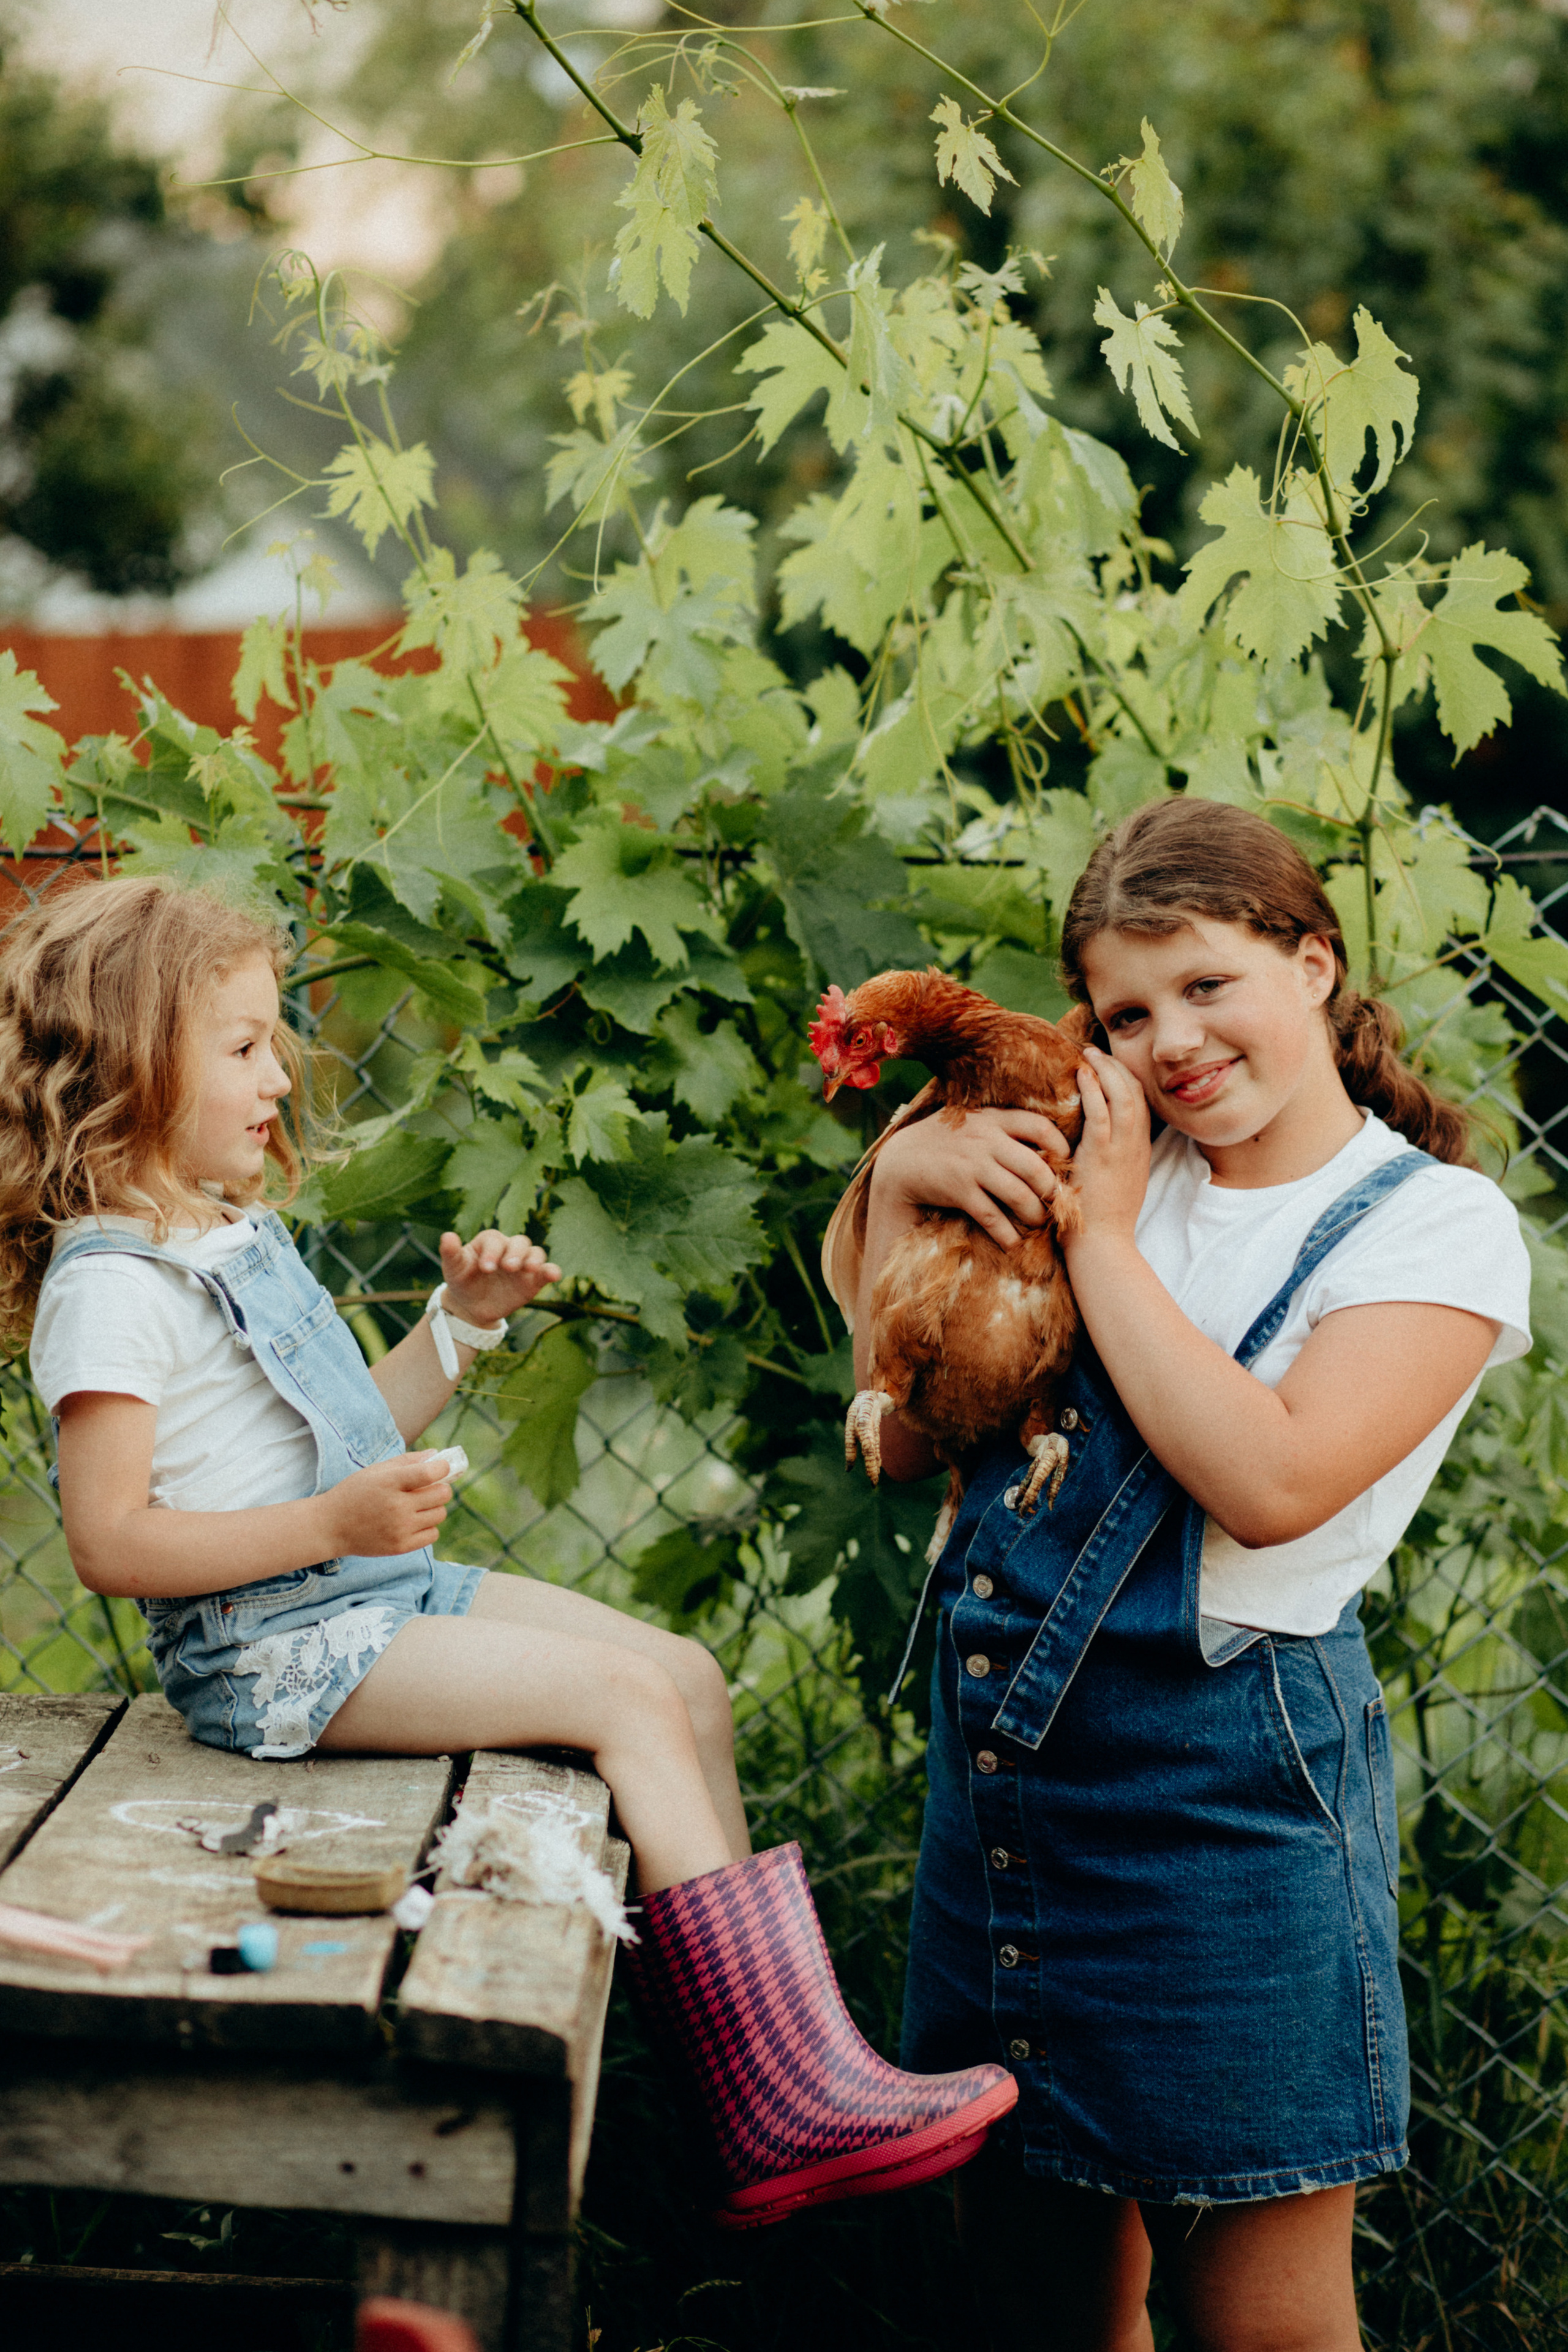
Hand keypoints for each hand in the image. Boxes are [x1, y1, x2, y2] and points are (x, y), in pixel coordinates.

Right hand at [319, 1452, 452, 1558]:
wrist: (331, 1527)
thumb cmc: (354, 1493)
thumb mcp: (375, 1471)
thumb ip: (407, 1461)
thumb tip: (436, 1455)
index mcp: (389, 1483)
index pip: (428, 1473)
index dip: (442, 1468)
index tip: (441, 1467)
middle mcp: (396, 1507)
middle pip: (441, 1494)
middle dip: (440, 1488)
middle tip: (428, 1488)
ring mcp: (400, 1529)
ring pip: (440, 1514)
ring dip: (434, 1507)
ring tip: (417, 1506)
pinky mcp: (401, 1546)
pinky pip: (433, 1534)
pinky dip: (428, 1526)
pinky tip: (414, 1522)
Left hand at [439, 1228, 561, 1326]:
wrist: (472, 1305)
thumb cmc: (462, 1280)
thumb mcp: (453, 1268)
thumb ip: (451, 1253)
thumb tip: (447, 1236)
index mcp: (489, 1242)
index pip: (495, 1240)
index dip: (492, 1251)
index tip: (485, 1268)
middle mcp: (509, 1249)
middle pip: (519, 1242)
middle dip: (515, 1253)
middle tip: (509, 1267)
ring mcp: (523, 1264)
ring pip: (535, 1253)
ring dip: (534, 1259)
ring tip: (530, 1269)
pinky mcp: (533, 1280)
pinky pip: (546, 1271)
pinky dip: (552, 1271)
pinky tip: (554, 1275)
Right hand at [873, 1105, 1071, 1249]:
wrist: (901, 1161)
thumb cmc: (945, 1142)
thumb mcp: (974, 1123)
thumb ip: (1003, 1127)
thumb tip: (1043, 1144)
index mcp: (993, 1119)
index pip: (1040, 1126)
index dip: (1059, 1146)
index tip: (1064, 1163)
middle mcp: (986, 1140)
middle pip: (1036, 1168)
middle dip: (1052, 1191)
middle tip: (1057, 1203)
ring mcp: (973, 1166)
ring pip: (1019, 1195)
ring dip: (1034, 1215)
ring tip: (1038, 1223)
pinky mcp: (959, 1190)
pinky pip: (993, 1217)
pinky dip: (1007, 1234)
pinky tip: (1013, 1243)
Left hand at [1068, 1048, 1150, 1245]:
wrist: (1104, 1243)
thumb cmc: (1103, 1218)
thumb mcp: (1119, 1182)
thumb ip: (1115, 1158)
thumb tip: (1101, 1140)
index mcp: (1141, 1150)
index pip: (1141, 1102)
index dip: (1127, 1077)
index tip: (1110, 1063)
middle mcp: (1136, 1145)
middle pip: (1136, 1092)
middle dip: (1117, 1066)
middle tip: (1097, 1050)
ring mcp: (1121, 1149)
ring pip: (1123, 1096)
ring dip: (1105, 1070)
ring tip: (1088, 1053)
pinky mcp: (1102, 1156)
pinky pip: (1101, 1113)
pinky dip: (1093, 1090)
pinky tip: (1081, 1074)